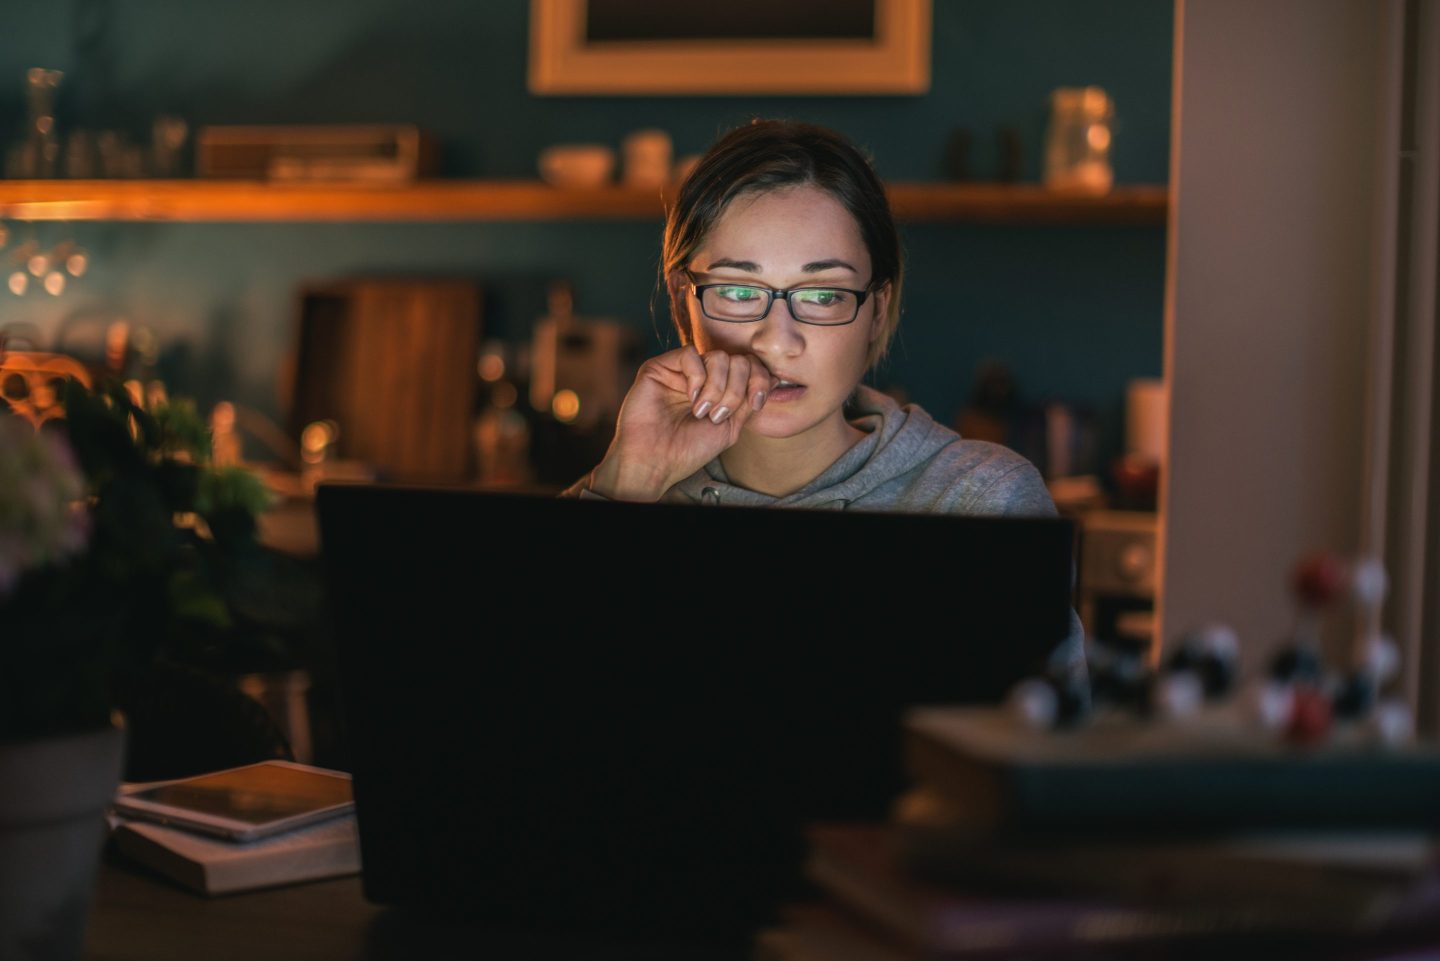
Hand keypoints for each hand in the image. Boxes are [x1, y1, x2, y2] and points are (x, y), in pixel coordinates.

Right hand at [588, 345, 775, 500]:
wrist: (656, 461)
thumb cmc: (688, 450)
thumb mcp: (730, 427)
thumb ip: (748, 401)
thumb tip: (773, 378)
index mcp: (719, 389)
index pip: (750, 366)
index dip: (759, 380)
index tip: (757, 403)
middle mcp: (702, 377)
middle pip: (738, 361)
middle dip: (736, 390)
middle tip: (718, 415)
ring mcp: (681, 371)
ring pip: (718, 357)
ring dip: (717, 388)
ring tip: (702, 411)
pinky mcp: (660, 367)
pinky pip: (690, 354)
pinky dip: (697, 377)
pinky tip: (691, 398)